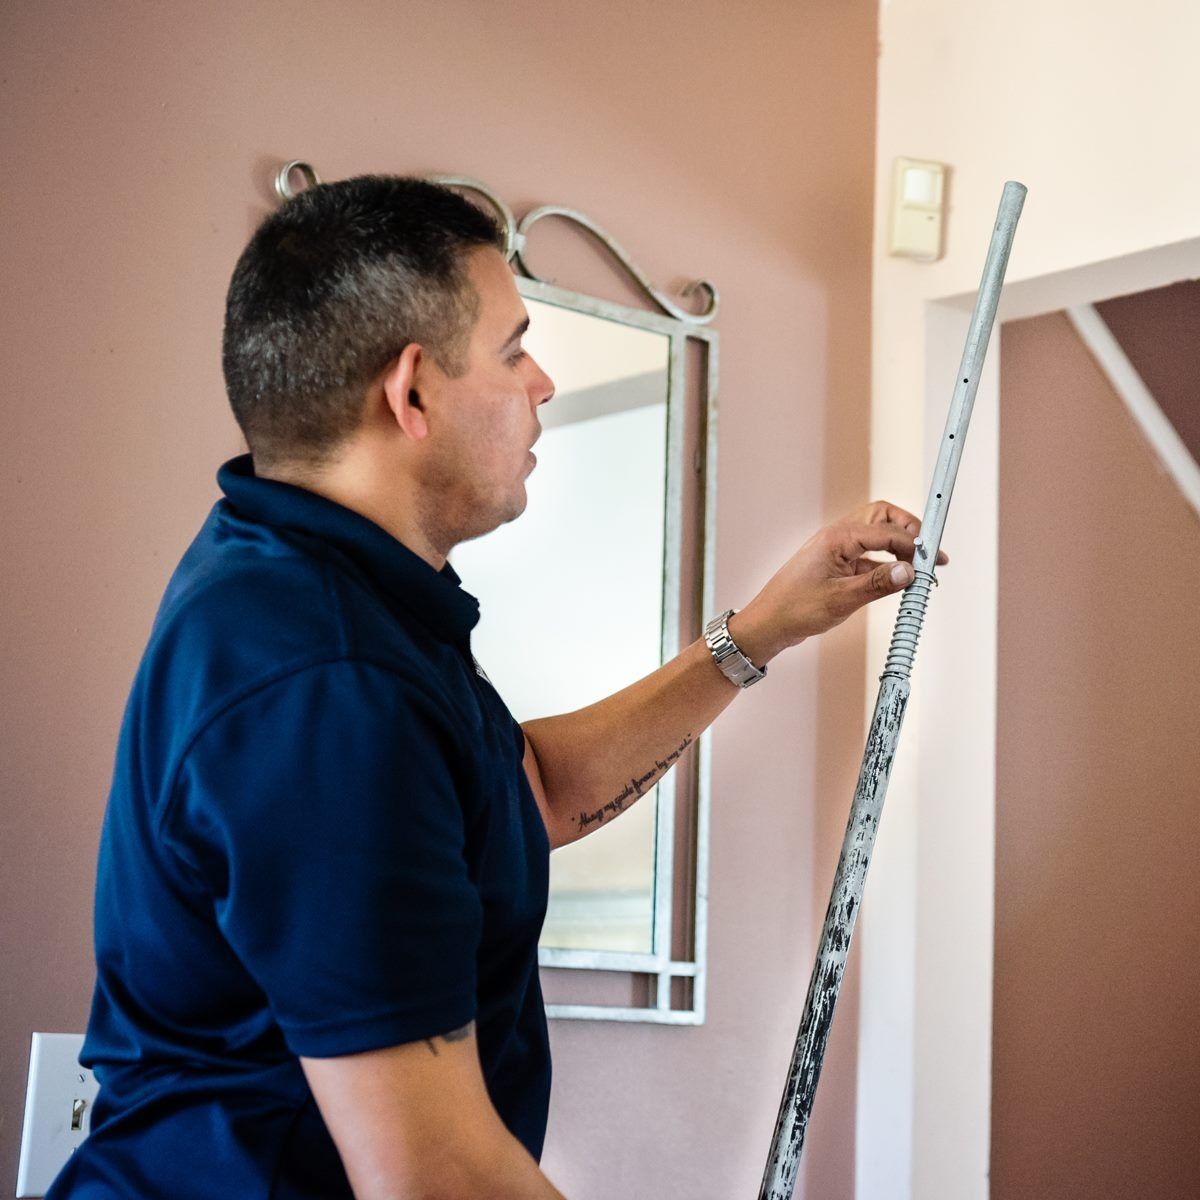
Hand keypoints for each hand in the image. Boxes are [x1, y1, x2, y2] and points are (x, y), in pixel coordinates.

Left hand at [733, 501, 949, 658]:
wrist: (768, 623)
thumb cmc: (795, 609)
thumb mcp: (841, 599)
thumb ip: (878, 584)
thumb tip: (910, 571)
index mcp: (837, 538)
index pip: (886, 531)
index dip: (913, 543)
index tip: (934, 559)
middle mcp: (837, 537)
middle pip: (882, 518)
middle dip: (908, 531)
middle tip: (929, 552)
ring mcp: (836, 550)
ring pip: (876, 535)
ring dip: (898, 547)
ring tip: (920, 567)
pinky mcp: (836, 565)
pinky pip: (868, 556)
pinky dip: (886, 563)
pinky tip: (899, 579)